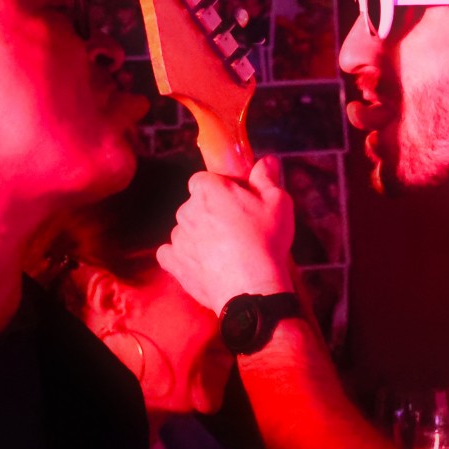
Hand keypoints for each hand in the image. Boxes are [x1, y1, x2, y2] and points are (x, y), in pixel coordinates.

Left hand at [156, 155, 294, 312]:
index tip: (236, 202)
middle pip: (194, 205)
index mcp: (207, 189)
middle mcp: (186, 209)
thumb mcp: (277, 203)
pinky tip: (201, 264)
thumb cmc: (266, 241)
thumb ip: (267, 178)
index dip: (220, 190)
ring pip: (185, 230)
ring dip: (199, 236)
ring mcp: (178, 237)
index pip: (204, 180)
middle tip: (237, 230)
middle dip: (210, 214)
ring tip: (224, 253)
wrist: (252, 288)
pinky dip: (182, 257)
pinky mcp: (173, 262)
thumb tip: (266, 160)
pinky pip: (170, 254)